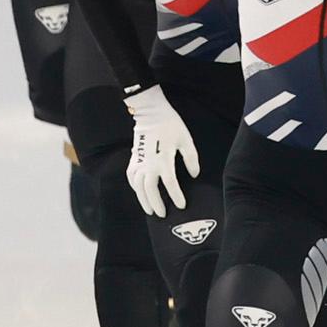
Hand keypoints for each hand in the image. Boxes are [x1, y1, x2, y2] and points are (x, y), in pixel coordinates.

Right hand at [124, 86, 200, 215]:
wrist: (150, 112)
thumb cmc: (171, 125)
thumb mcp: (186, 139)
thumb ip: (191, 158)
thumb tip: (194, 175)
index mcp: (164, 158)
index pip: (170, 183)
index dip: (176, 196)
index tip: (182, 205)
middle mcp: (149, 162)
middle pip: (150, 189)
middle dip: (156, 204)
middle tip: (163, 214)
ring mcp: (139, 161)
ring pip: (138, 187)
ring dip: (144, 200)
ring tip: (151, 211)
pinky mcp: (133, 158)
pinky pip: (132, 178)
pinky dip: (135, 189)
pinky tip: (141, 195)